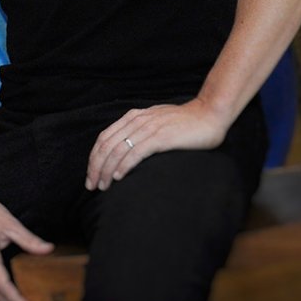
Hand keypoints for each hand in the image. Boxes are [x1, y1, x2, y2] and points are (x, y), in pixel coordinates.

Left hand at [86, 97, 232, 191]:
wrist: (209, 115)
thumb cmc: (184, 123)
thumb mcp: (156, 123)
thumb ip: (140, 131)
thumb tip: (125, 151)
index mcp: (133, 117)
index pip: (104, 138)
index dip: (94, 157)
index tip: (91, 175)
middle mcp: (137, 120)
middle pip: (106, 145)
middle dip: (95, 167)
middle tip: (91, 185)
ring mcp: (149, 128)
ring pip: (118, 150)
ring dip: (107, 170)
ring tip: (103, 186)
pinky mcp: (161, 137)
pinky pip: (136, 152)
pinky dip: (124, 165)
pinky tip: (119, 177)